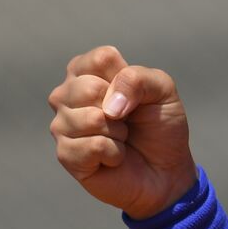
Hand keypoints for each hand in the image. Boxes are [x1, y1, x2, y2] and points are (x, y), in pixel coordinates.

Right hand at [47, 45, 197, 218]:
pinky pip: (93, 146)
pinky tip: (113, 158)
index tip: (135, 96)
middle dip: (122, 108)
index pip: (100, 58)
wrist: (165, 169)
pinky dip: (114, 153)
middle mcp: (67, 95)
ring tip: (121, 138)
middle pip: (89, 88)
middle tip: (127, 121)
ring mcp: (62, 125)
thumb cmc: (160, 125)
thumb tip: (108, 105)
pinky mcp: (65, 154)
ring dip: (119, 133)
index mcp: (87, 72)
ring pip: (91, 119)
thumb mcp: (163, 91)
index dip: (127, 79)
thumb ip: (138, 79)